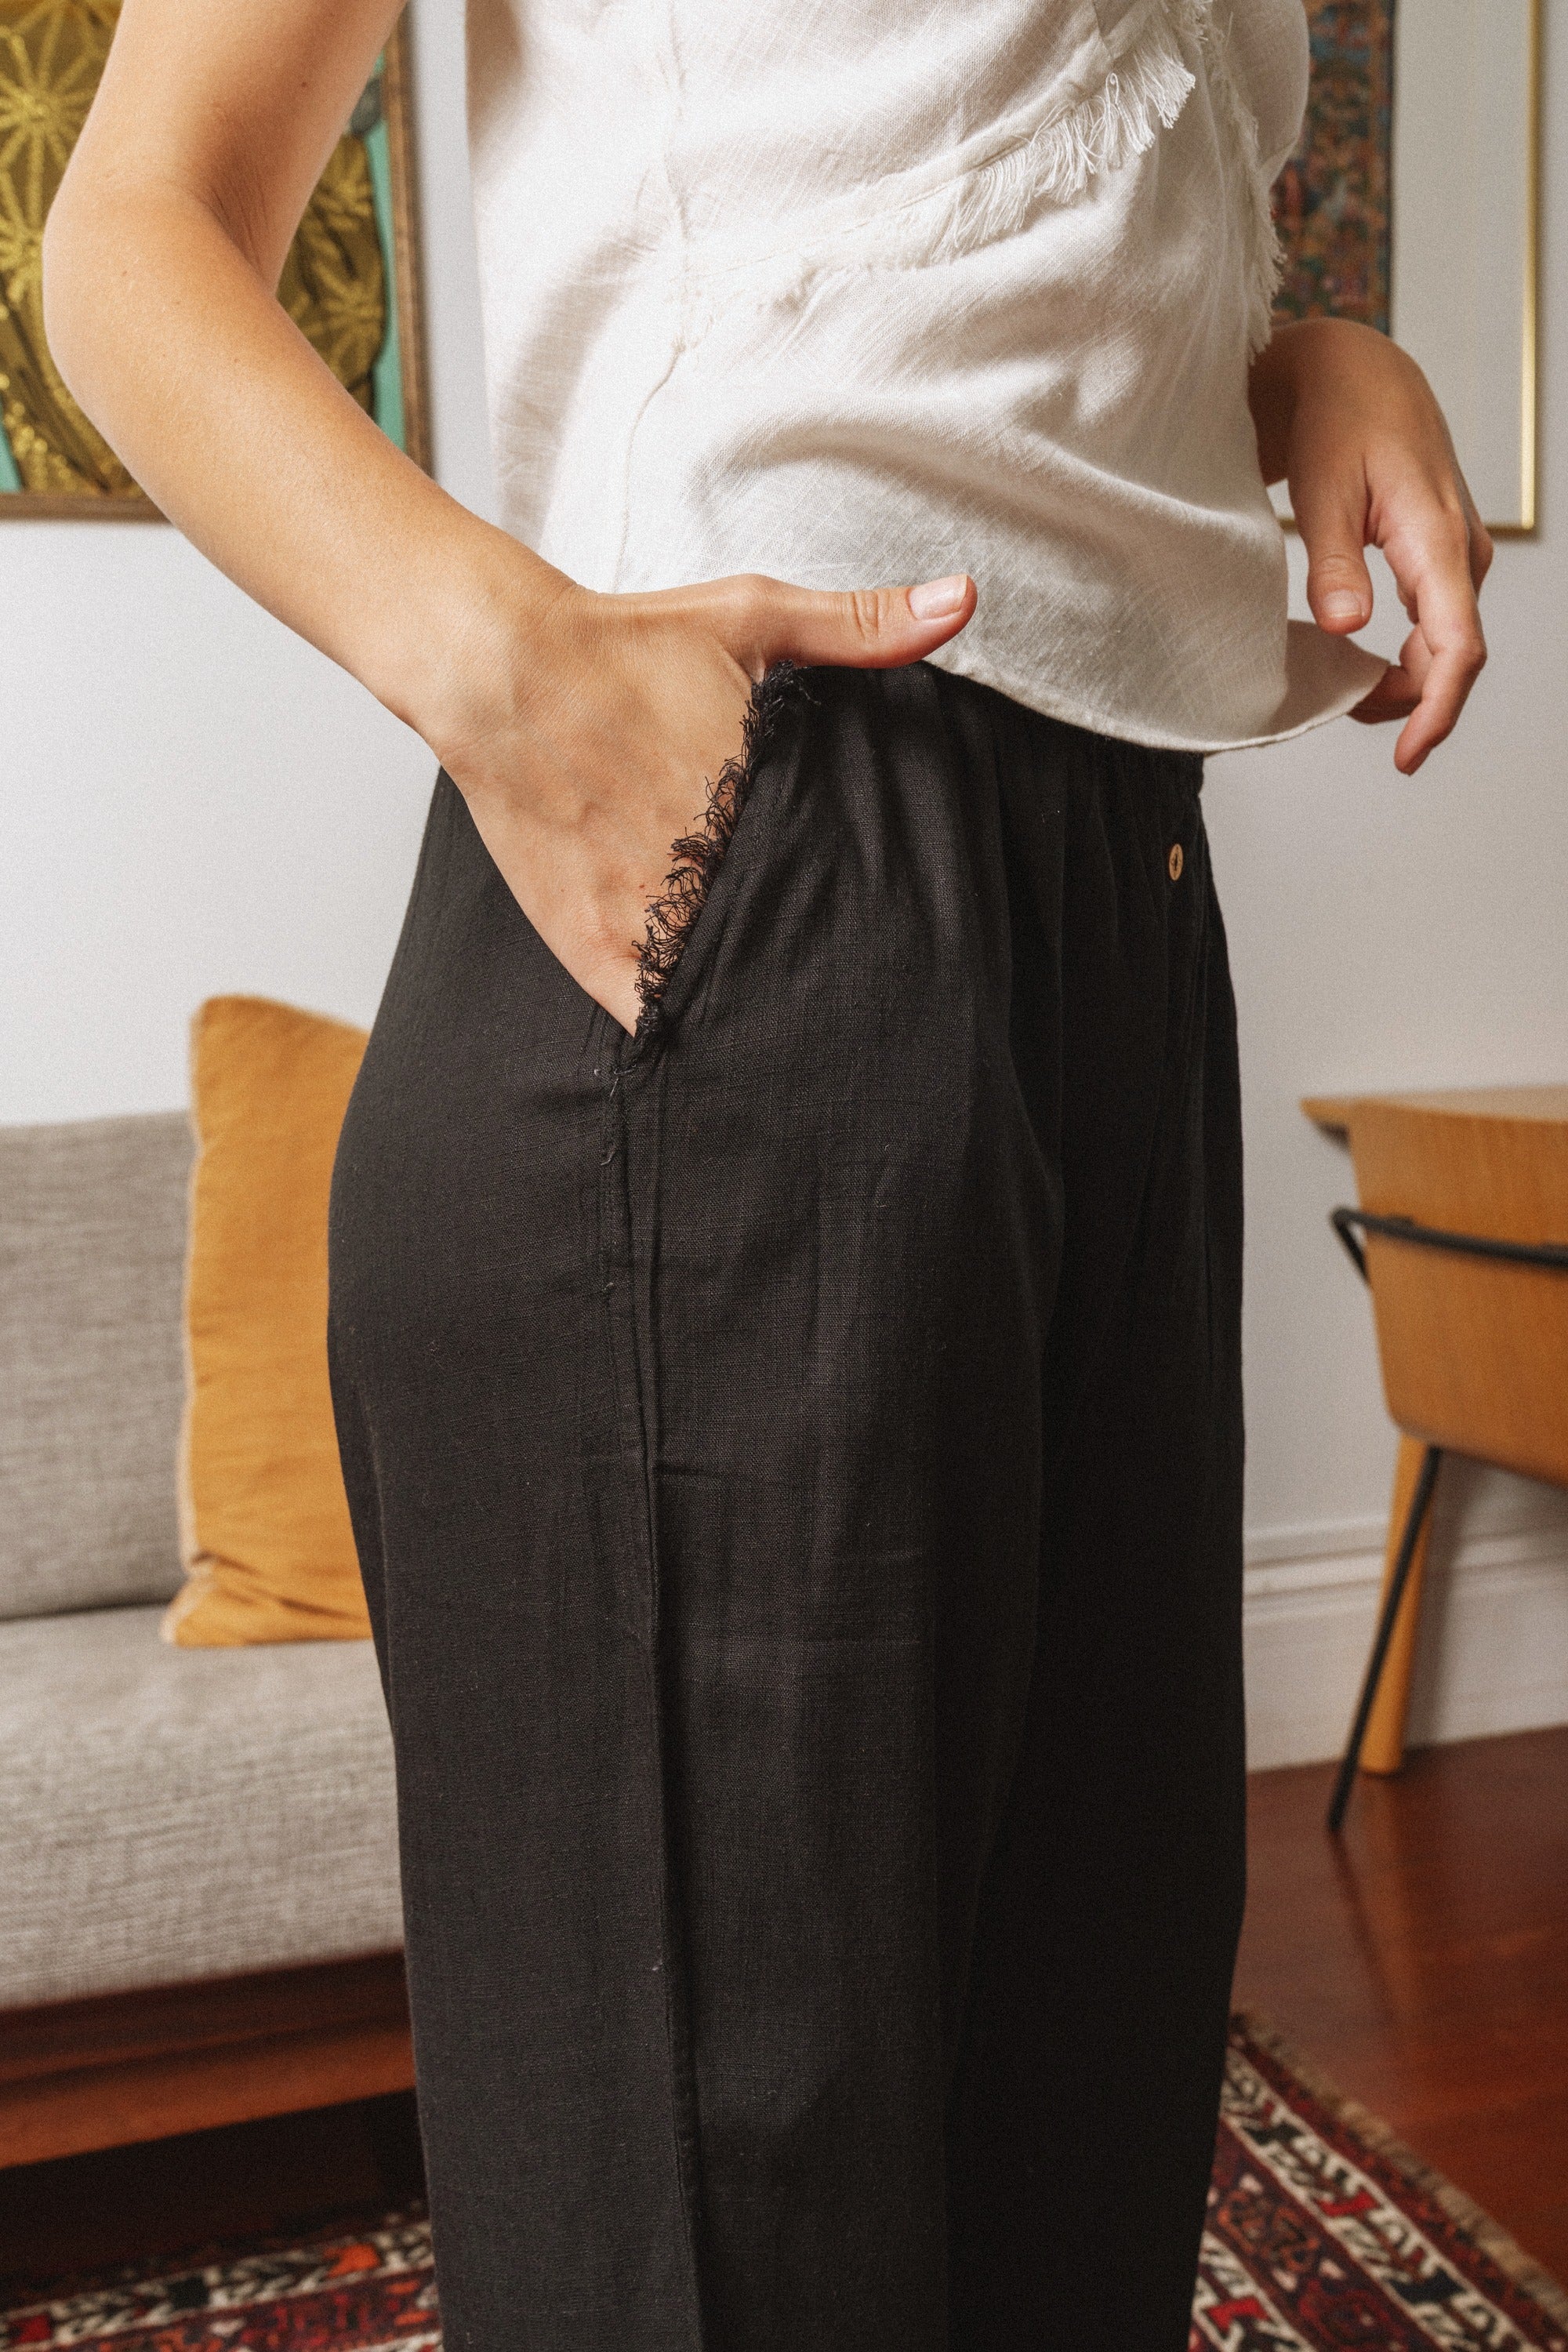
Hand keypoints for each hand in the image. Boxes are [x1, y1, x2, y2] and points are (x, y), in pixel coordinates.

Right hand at [432, 560, 977, 1034]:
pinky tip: (717, 1030)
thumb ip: (862, 624)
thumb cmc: (625, 641)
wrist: (501, 670)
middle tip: (845, 974)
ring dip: (758, 998)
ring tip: (793, 1016)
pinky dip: (688, 1022)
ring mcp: (647, 914)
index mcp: (761, 799)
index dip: (863, 906)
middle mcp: (708, 865)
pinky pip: (657, 1013)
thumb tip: (964, 598)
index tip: (882, 919)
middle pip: (792, 938)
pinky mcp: (593, 945)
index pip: (841, 882)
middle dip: (818, 956)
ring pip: (730, 987)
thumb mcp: (754, 616)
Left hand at [1249, 319, 1491, 773]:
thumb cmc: (1336, 423)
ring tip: (1340, 691)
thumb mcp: (1322, 489)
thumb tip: (1345, 626)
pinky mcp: (1440, 557)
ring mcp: (1456, 556)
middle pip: (1450, 659)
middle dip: (1405, 704)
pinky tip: (1356, 663)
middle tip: (1339, 715)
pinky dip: (1400, 656)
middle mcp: (1462, 553)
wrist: (1357, 374)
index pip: (1458, 647)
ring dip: (1399, 682)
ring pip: (1442, 646)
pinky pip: (1433, 625)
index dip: (1435, 711)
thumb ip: (1332, 562)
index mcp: (1438, 539)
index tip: (1405, 757)